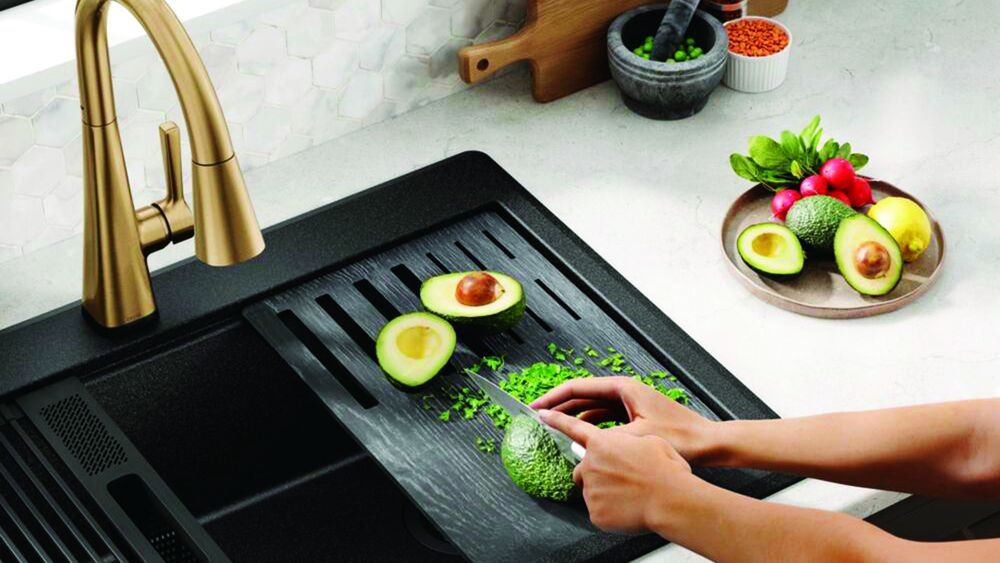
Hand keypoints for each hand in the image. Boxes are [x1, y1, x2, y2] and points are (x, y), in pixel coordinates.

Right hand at [531, 377, 715, 462]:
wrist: (709, 443)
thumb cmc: (681, 437)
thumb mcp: (636, 438)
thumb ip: (604, 439)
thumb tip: (577, 444)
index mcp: (622, 387)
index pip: (577, 387)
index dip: (552, 398)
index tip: (535, 408)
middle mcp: (624, 390)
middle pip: (582, 395)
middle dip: (559, 406)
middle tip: (537, 417)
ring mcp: (630, 402)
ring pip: (592, 407)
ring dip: (573, 416)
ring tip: (554, 428)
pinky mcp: (635, 415)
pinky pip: (604, 417)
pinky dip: (589, 425)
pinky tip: (580, 438)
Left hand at [540, 409, 694, 533]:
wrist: (671, 499)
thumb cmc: (666, 470)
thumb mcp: (650, 441)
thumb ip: (627, 441)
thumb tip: (625, 447)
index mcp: (603, 442)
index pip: (573, 427)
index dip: (557, 419)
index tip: (542, 413)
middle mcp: (591, 464)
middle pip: (582, 468)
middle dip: (595, 473)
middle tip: (620, 479)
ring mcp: (591, 488)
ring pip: (590, 490)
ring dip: (604, 491)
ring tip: (628, 494)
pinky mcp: (594, 511)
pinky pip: (598, 510)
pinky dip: (609, 511)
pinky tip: (627, 508)